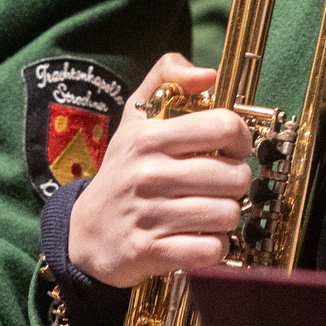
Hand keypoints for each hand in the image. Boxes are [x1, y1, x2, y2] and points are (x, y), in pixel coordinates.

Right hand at [65, 54, 255, 288]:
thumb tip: (208, 74)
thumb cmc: (122, 171)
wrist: (84, 233)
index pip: (223, 126)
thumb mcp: (136, 117)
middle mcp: (148, 174)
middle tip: (220, 186)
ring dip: (226, 216)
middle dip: (236, 182)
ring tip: (209, 211)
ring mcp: (149, 215)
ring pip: (227, 213)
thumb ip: (167, 77)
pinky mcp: (150, 251)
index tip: (233, 149)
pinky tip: (201, 238)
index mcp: (150, 138)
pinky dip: (215, 247)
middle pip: (235, 175)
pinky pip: (210, 249)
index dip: (241, 138)